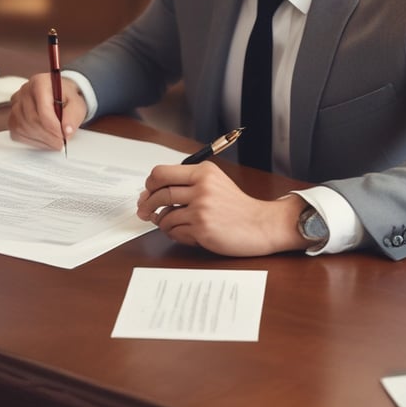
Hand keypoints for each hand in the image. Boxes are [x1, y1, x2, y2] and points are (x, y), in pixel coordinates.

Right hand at [8, 73, 86, 150]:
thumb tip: (67, 131)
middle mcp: (25, 91)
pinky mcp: (12, 116)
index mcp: (40, 83)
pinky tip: (44, 140)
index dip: (53, 127)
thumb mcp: (77, 104)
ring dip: (40, 139)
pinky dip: (31, 140)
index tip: (63, 137)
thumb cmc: (66, 98)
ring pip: (22, 127)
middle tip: (60, 142)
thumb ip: (73, 116)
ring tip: (54, 141)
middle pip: (32, 119)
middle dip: (48, 136)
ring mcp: (16, 103)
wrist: (60, 95)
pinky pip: (16, 133)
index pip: (43, 109)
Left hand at [136, 161, 306, 255]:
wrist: (260, 224)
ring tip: (174, 225)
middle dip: (147, 205)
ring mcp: (201, 208)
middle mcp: (201, 187)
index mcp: (203, 172)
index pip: (161, 173)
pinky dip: (176, 234)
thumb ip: (187, 184)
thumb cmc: (238, 207)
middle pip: (159, 193)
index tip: (148, 192)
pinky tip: (187, 233)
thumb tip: (151, 193)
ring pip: (164, 216)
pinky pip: (174, 232)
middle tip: (145, 212)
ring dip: (164, 223)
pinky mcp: (201, 228)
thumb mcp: (215, 183)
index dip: (150, 184)